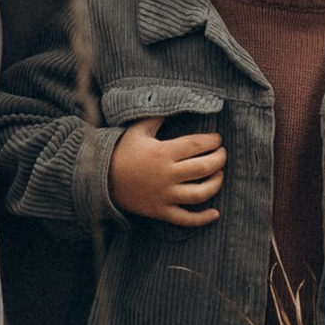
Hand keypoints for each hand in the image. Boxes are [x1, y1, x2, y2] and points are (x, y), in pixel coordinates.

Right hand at [109, 123, 226, 225]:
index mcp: (163, 152)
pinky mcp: (161, 211)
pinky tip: (215, 213)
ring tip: (219, 174)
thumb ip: (158, 117)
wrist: (102, 179)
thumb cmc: (122, 151)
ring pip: (200, 194)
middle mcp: (167, 175)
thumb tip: (176, 105)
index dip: (212, 141)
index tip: (217, 139)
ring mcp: (165, 195)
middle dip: (219, 159)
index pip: (197, 145)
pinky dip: (202, 218)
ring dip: (216, 183)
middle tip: (222, 153)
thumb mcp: (138, 129)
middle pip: (204, 168)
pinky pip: (186, 219)